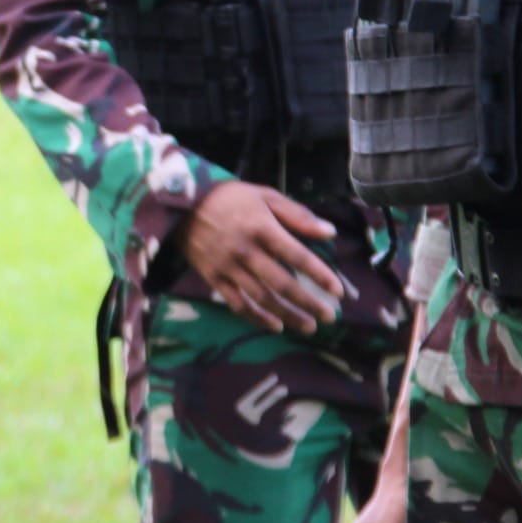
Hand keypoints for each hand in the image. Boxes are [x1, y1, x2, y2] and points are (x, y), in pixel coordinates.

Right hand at [181, 181, 344, 333]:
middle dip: (308, 303)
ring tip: (309, 326)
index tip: (339, 292)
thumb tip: (330, 232)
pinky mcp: (214, 279)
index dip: (320, 275)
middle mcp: (246, 251)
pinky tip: (276, 326)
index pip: (297, 255)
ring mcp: (228, 267)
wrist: (183, 205)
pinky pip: (238, 304)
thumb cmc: (231, 198)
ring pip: (262, 298)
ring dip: (288, 315)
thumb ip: (298, 215)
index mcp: (262, 228)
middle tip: (329, 317)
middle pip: (282, 283)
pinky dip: (257, 318)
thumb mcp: (266, 195)